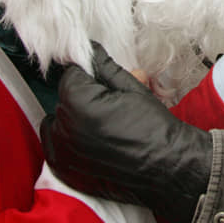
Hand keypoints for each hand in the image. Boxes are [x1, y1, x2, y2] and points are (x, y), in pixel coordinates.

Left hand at [41, 42, 210, 222]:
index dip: (90, 74)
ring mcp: (63, 154)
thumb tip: (91, 51)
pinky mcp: (65, 171)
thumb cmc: (155, 129)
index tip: (103, 80)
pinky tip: (93, 139)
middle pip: (65, 99)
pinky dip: (68, 140)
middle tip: (111, 102)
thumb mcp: (131, 89)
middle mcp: (65, 130)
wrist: (168, 167)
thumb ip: (105, 68)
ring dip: (75, 117)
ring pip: (59, 121)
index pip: (71, 75)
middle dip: (85, 95)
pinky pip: (55, 146)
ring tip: (104, 121)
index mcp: (79, 104)